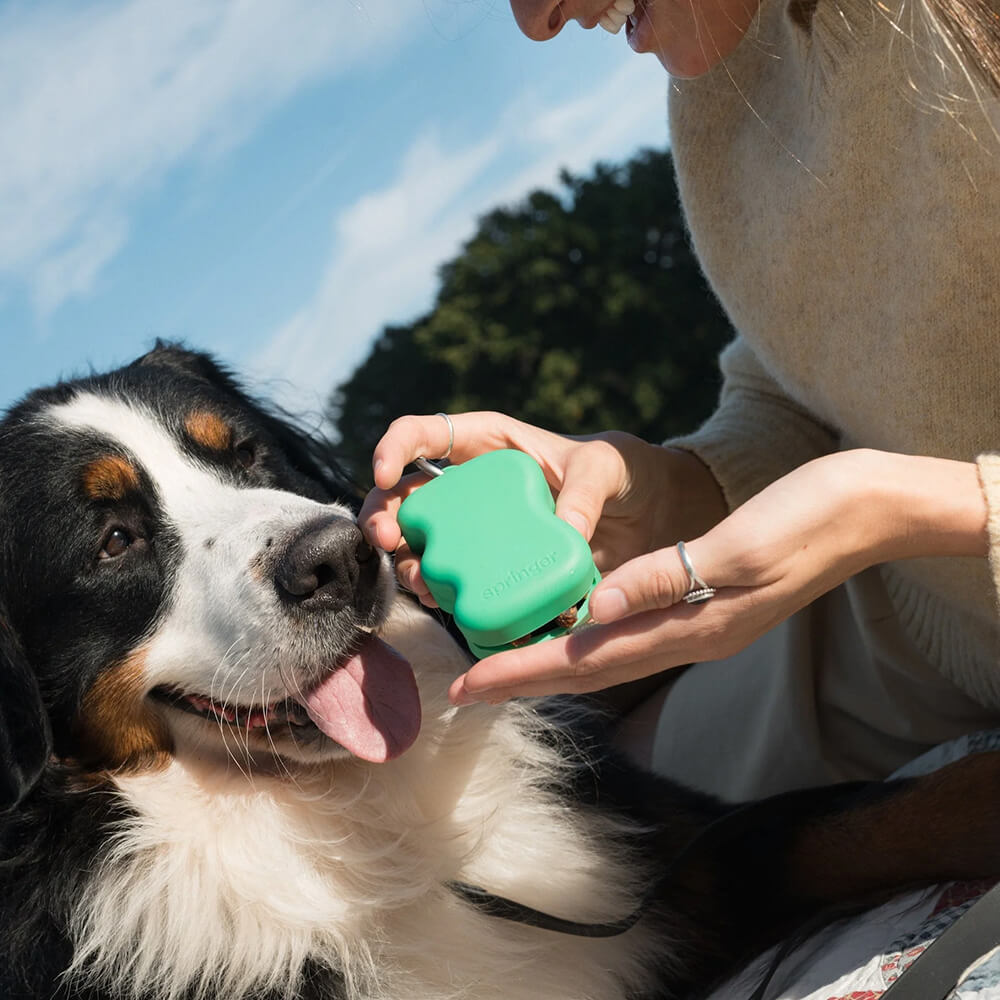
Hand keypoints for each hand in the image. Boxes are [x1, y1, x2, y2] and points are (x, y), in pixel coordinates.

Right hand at [359, 411, 726, 605]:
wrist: (652, 519)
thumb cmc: (625, 473)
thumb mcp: (607, 467)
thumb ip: (585, 490)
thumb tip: (564, 533)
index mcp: (488, 445)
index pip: (424, 433)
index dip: (394, 447)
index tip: (385, 473)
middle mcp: (473, 488)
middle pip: (407, 495)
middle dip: (385, 515)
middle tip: (385, 539)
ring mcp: (480, 532)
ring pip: (422, 544)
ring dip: (408, 562)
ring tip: (421, 581)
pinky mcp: (495, 569)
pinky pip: (457, 582)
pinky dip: (444, 595)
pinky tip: (446, 604)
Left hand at [446, 449, 987, 703]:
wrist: (865, 510)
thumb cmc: (807, 518)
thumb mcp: (739, 546)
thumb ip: (666, 578)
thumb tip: (595, 609)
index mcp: (691, 624)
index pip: (587, 658)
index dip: (522, 672)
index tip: (467, 686)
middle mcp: (687, 634)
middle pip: (588, 667)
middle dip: (523, 677)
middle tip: (463, 686)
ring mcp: (698, 623)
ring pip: (606, 654)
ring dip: (551, 661)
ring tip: (499, 662)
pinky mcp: (705, 604)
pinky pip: (630, 632)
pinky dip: (588, 637)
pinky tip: (570, 626)